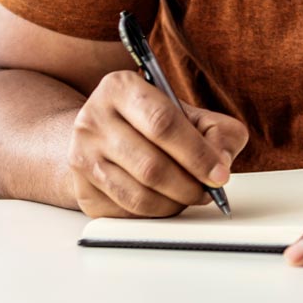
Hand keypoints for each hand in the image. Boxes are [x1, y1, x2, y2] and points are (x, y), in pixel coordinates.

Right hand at [66, 70, 248, 217]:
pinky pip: (127, 214)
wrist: (100, 135)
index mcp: (119, 88)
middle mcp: (92, 120)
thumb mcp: (186, 113)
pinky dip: (154, 214)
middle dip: (189, 186)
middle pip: (150, 166)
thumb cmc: (148, 124)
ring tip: (188, 196)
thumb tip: (221, 162)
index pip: (162, 123)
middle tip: (207, 191)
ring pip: (138, 196)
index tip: (220, 174)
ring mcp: (82, 157)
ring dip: (174, 204)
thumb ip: (216, 130)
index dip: (197, 154)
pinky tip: (164, 201)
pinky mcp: (83, 190)